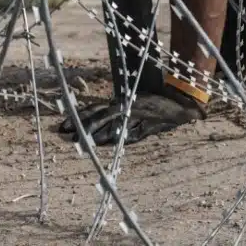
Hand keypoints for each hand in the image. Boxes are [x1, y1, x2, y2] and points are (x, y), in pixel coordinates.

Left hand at [58, 86, 204, 145]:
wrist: (181, 101)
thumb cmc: (154, 100)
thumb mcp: (132, 103)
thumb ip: (116, 111)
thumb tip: (96, 121)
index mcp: (120, 102)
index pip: (95, 109)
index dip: (79, 116)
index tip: (63, 124)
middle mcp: (126, 107)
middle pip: (100, 116)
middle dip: (83, 126)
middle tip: (68, 134)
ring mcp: (138, 116)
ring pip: (114, 125)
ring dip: (99, 134)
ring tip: (85, 141)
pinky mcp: (150, 126)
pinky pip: (133, 133)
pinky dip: (122, 138)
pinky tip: (112, 144)